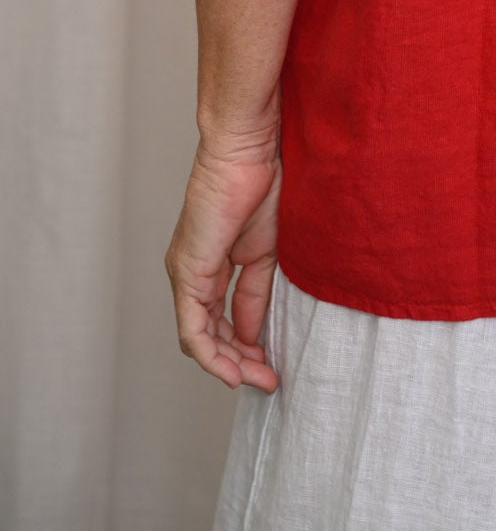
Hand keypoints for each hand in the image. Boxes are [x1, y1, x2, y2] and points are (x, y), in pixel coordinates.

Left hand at [165, 128, 281, 391]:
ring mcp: (186, 273)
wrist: (248, 150)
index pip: (223, 319)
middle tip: (268, 380)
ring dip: (228, 364)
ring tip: (258, 379)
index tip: (273, 365)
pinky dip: (212, 354)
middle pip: (210, 334)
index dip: (247, 346)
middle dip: (239, 362)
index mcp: (213, 264)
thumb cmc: (263, 183)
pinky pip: (194, 328)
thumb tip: (252, 333)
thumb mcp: (268, 250)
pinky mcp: (187, 272)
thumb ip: (257, 292)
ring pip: (199, 337)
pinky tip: (233, 369)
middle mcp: (193, 273)